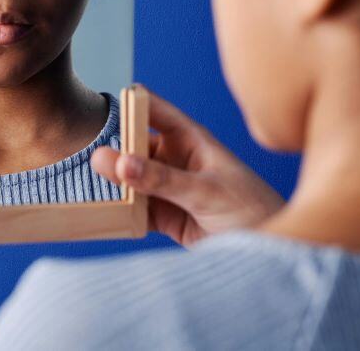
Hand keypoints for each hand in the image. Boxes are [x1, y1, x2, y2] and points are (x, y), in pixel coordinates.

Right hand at [92, 87, 283, 246]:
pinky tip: (102, 214)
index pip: (154, 111)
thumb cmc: (252, 212)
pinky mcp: (163, 216)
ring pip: (129, 179)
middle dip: (112, 151)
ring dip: (112, 184)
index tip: (101, 108)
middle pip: (134, 146)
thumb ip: (160, 178)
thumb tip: (116, 160)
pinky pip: (133, 209)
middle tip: (88, 159)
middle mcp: (175, 159)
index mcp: (191, 139)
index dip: (129, 104)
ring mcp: (167, 188)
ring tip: (87, 187)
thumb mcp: (205, 192)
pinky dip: (118, 212)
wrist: (271, 255)